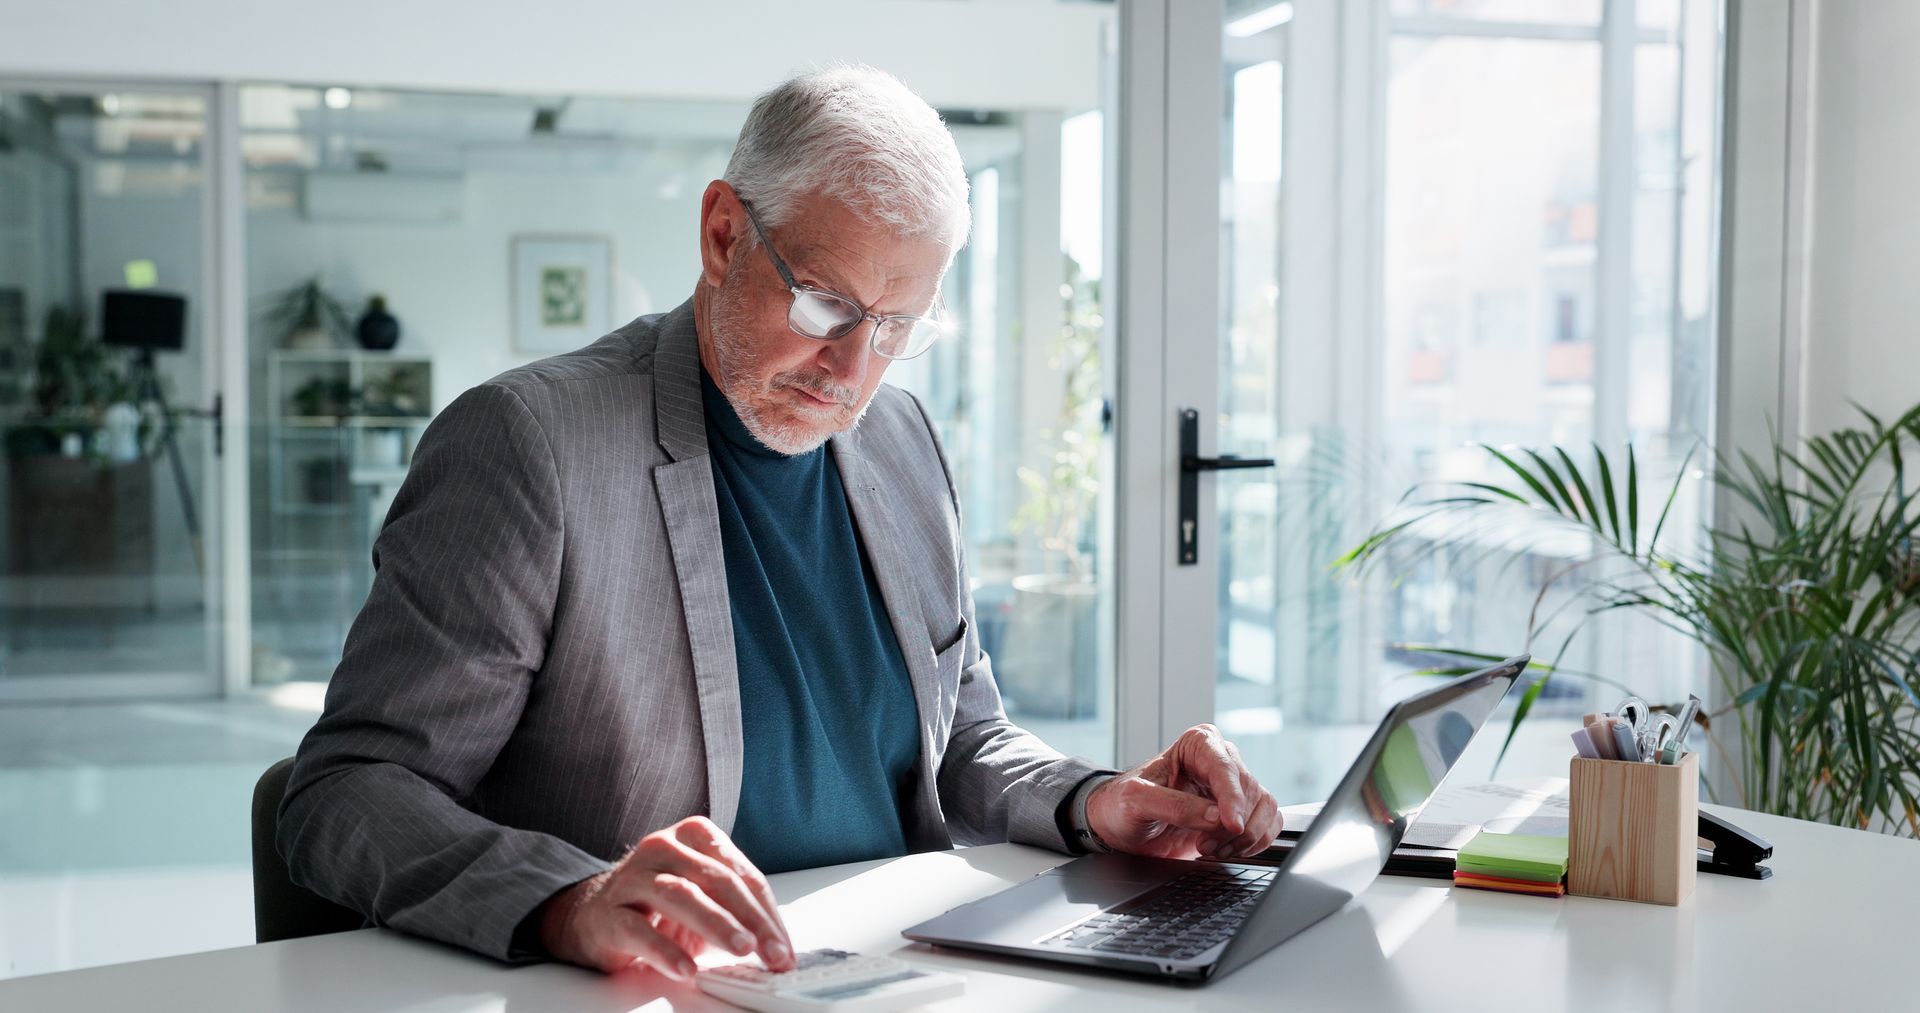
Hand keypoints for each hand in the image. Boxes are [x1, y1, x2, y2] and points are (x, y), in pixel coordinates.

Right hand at [537, 816, 795, 979]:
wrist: (594, 913)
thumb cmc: (657, 904)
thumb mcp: (703, 898)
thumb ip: (737, 911)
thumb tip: (778, 946)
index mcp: (695, 837)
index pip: (741, 873)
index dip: (766, 912)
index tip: (783, 946)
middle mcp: (663, 847)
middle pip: (716, 880)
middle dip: (750, 918)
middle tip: (770, 949)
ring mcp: (633, 877)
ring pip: (680, 895)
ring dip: (716, 923)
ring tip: (741, 949)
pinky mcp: (608, 911)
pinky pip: (639, 930)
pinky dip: (666, 951)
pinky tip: (686, 969)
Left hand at [1085, 724, 1280, 859]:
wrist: (1120, 826)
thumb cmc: (1122, 805)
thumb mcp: (1136, 801)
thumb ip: (1174, 806)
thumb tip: (1215, 817)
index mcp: (1197, 744)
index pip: (1226, 768)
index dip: (1232, 799)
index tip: (1231, 825)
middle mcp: (1221, 760)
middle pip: (1250, 791)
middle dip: (1230, 826)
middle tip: (1203, 845)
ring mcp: (1233, 787)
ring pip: (1265, 808)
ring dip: (1243, 837)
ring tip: (1209, 849)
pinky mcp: (1241, 812)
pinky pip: (1270, 824)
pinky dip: (1254, 843)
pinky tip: (1226, 850)